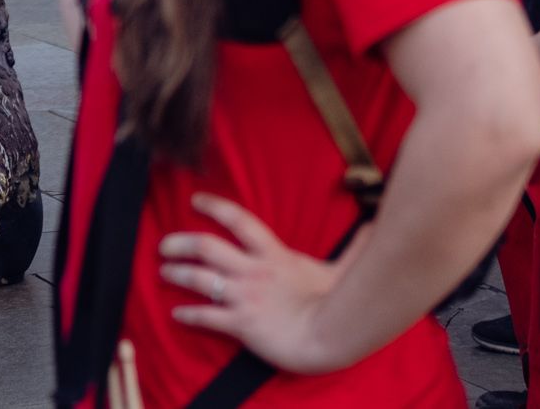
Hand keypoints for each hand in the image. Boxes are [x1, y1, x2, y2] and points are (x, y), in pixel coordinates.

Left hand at [158, 193, 356, 376]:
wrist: (330, 338)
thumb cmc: (339, 305)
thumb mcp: (344, 269)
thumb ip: (355, 247)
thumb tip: (375, 226)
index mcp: (274, 254)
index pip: (238, 220)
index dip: (213, 207)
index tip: (195, 201)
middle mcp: (253, 271)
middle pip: (206, 247)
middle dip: (180, 243)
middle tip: (164, 244)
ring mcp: (245, 297)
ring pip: (200, 279)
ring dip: (178, 274)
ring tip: (163, 271)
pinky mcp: (241, 324)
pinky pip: (207, 317)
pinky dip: (188, 314)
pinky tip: (176, 314)